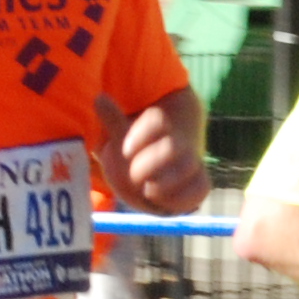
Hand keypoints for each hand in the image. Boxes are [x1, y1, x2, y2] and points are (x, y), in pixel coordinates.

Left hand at [98, 92, 208, 216]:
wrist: (151, 180)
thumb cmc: (133, 157)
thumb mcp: (120, 140)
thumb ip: (113, 122)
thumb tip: (99, 98)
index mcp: (159, 127)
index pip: (157, 120)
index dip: (141, 134)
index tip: (126, 150)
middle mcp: (179, 143)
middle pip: (171, 147)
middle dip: (148, 165)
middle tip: (134, 175)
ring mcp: (192, 164)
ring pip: (186, 167)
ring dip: (162, 184)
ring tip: (146, 190)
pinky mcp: (200, 184)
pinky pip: (200, 189)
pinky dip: (178, 199)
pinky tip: (160, 200)